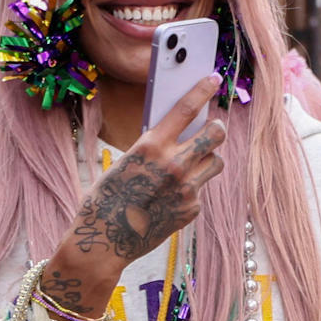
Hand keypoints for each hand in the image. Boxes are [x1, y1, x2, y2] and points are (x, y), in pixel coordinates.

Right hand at [43, 74, 225, 311]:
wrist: (104, 241)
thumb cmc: (106, 198)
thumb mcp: (125, 161)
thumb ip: (152, 147)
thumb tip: (173, 134)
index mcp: (152, 146)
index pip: (186, 109)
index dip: (202, 90)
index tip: (213, 79)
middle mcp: (174, 165)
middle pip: (216, 134)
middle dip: (217, 126)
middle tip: (214, 126)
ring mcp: (186, 189)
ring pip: (216, 162)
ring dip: (208, 157)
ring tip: (194, 162)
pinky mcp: (190, 209)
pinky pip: (201, 189)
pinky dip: (192, 188)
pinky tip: (173, 195)